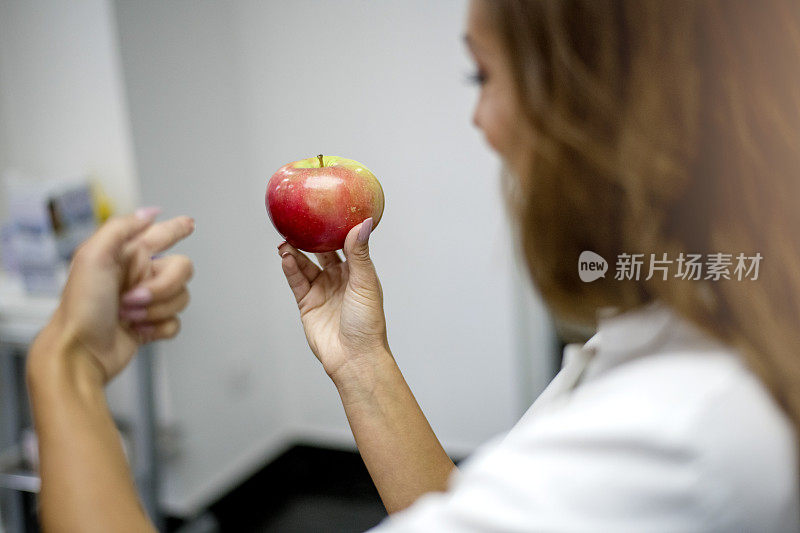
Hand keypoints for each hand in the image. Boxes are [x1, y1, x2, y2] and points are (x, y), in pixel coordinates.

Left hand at [32, 208, 194, 382]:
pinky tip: (138, 330)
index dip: (177, 228)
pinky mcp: (150, 325)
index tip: (188, 224)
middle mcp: (139, 276)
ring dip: (156, 310)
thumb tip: (147, 213)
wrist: (79, 352)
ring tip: (128, 316)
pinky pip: (175, 322)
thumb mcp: (92, 256)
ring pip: (181, 298)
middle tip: (135, 296)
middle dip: (163, 286)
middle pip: (181, 269)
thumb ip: (120, 228)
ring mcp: (146, 302)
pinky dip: (159, 328)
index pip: (160, 234)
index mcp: (126, 255)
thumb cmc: (81, 307)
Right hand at [278, 217, 389, 381]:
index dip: (335, 228)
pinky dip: (290, 269)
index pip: (345, 244)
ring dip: (295, 252)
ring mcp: (322, 291)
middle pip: (321, 252)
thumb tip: (364, 222)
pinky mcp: (307, 303)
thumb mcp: (365, 282)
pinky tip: (285, 257)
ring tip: (286, 239)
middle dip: (310, 238)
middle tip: (298, 221)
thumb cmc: (367, 322)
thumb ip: (360, 253)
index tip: (326, 209)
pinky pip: (297, 281)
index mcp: (357, 272)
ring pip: (305, 265)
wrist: (354, 357)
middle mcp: (339, 279)